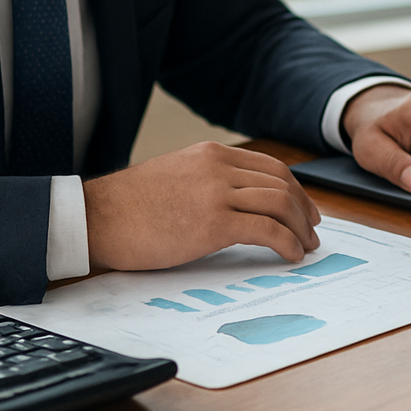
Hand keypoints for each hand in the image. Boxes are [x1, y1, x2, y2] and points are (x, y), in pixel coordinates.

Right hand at [82, 142, 320, 270]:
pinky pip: (266, 230)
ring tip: (306, 246)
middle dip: (304, 209)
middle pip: (281, 183)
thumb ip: (208, 180)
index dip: (295, 189)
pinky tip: (291, 255)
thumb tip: (238, 202)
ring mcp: (217, 194)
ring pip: (279, 204)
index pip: (269, 167)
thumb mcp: (176, 175)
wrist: (97, 218)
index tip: (305, 208)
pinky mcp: (213, 224)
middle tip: (313, 229)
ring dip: (300, 228)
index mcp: (211, 154)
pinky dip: (287, 243)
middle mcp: (219, 167)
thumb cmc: (129, 206)